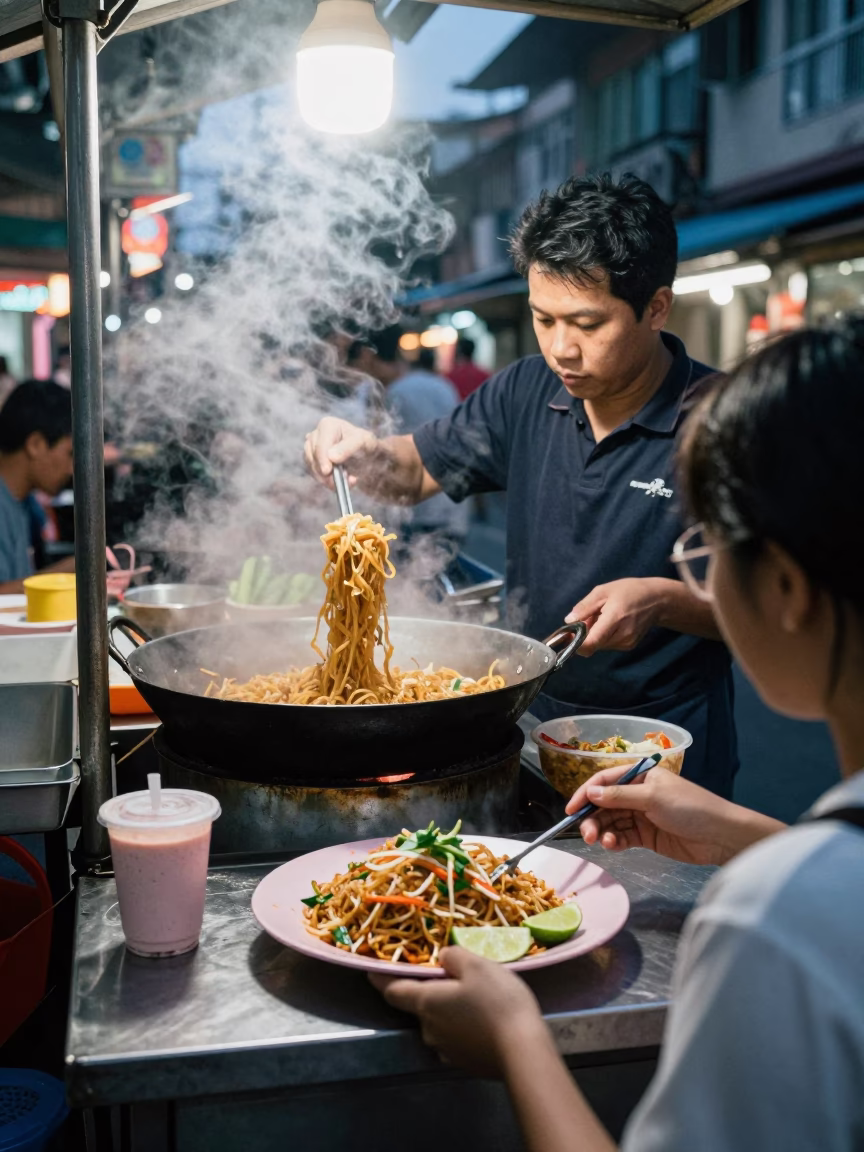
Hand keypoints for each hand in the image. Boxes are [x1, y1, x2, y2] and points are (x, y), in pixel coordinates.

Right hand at [303, 416, 375, 490]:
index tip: (327, 471)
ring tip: (344, 480)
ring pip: (311, 466)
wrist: (367, 455)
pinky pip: (313, 473)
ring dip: (325, 478)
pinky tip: (339, 481)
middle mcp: (316, 435)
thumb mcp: (363, 442)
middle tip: (339, 482)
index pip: (320, 444)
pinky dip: (325, 480)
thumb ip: (348, 447)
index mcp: (327, 425)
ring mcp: (312, 448)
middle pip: (312, 455)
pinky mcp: (313, 461)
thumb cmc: (365, 445)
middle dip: (324, 471)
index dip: (322, 459)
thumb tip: (331, 457)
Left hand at [370, 947, 546, 1078]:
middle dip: (430, 991)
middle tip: (451, 976)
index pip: (393, 990)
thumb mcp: (476, 965)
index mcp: (426, 1002)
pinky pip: (456, 1038)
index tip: (371, 970)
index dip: (381, 978)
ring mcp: (446, 1050)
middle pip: (420, 1006)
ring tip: (474, 997)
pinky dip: (463, 1027)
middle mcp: (429, 1029)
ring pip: (439, 1023)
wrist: (524, 1052)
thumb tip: (442, 958)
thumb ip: (453, 956)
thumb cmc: (497, 1002)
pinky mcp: (464, 1062)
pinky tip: (483, 1021)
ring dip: (449, 1010)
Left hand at [565, 578, 664, 655]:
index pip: (591, 643)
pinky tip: (611, 623)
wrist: (657, 600)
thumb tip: (569, 621)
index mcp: (615, 619)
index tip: (568, 635)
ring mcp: (626, 643)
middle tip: (589, 617)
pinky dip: (603, 636)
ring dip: (594, 635)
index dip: (575, 643)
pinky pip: (607, 644)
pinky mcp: (628, 646)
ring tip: (602, 617)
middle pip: (592, 644)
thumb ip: (585, 606)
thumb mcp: (604, 591)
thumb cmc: (629, 591)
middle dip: (584, 634)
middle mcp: (621, 635)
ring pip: (599, 645)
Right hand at [566, 764, 782, 866]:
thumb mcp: (652, 797)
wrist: (720, 836)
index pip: (605, 781)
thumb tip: (591, 793)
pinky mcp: (647, 836)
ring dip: (603, 831)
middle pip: (605, 804)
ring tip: (601, 842)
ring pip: (612, 822)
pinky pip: (623, 836)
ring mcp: (642, 815)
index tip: (570, 810)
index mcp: (640, 775)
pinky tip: (614, 846)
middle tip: (587, 834)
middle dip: (593, 818)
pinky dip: (615, 841)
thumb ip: (619, 796)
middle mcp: (638, 793)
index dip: (586, 794)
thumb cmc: (690, 807)